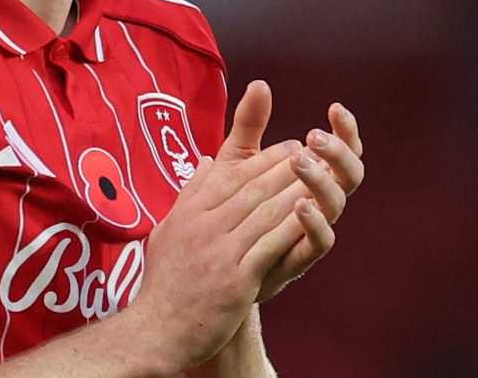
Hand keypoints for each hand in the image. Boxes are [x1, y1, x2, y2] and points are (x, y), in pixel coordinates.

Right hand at [128, 81, 313, 368]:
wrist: (157, 330)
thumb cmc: (164, 283)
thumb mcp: (168, 229)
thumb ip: (189, 194)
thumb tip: (205, 162)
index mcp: (189, 212)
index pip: (231, 175)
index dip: (264, 159)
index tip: (289, 146)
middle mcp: (203, 226)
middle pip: (252, 188)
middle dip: (286, 168)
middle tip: (312, 153)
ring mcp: (220, 252)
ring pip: (264, 213)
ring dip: (295, 192)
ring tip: (320, 178)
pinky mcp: (236, 280)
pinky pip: (270, 247)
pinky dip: (292, 229)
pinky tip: (311, 217)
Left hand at [254, 100, 364, 301]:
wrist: (214, 265)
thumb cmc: (234, 207)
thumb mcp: (237, 160)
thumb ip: (250, 125)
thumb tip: (259, 83)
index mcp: (312, 176)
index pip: (341, 150)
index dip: (346, 131)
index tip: (335, 108)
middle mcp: (319, 201)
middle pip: (350, 174)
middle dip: (338, 153)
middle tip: (313, 136)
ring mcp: (312, 230)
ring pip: (337, 204)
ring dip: (321, 181)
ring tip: (300, 161)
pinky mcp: (299, 257)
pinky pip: (321, 242)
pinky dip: (315, 222)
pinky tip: (300, 204)